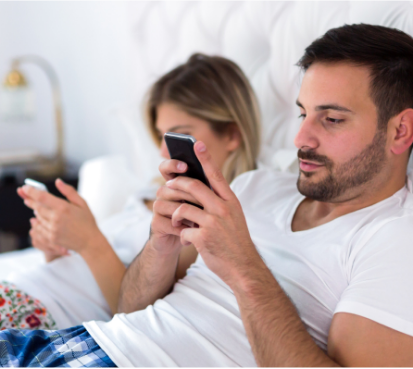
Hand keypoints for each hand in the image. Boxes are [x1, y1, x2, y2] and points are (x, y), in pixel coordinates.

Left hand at [17, 179, 104, 257]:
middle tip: (26, 197)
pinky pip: (39, 228)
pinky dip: (37, 223)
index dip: (31, 191)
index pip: (42, 197)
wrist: (89, 242)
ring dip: (36, 212)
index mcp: (63, 207)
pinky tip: (37, 220)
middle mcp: (56, 218)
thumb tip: (58, 181)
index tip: (25, 187)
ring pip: (38, 218)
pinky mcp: (51, 238)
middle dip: (30, 201)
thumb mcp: (82, 203)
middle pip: (37, 207)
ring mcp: (53, 229)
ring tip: (36, 208)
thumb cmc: (87, 221)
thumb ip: (69, 191)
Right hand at [150, 159, 197, 256]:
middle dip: (189, 194)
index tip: (185, 166)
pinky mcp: (156, 223)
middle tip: (203, 203)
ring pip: (170, 204)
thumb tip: (212, 176)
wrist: (186, 242)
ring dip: (186, 214)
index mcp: (175, 184)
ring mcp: (158, 208)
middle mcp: (164, 192)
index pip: (167, 168)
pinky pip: (169, 222)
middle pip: (172, 186)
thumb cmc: (196, 219)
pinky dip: (182, 229)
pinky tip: (190, 234)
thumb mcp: (202, 203)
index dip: (173, 164)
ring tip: (199, 223)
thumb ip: (204, 190)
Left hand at [165, 141, 262, 287]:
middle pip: (194, 187)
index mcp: (231, 201)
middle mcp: (223, 208)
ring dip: (175, 213)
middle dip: (177, 185)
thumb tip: (200, 189)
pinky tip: (186, 240)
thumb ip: (219, 203)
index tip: (197, 144)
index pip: (216, 175)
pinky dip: (181, 234)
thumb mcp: (233, 217)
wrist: (243, 267)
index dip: (205, 158)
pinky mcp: (203, 238)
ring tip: (176, 220)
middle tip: (168, 187)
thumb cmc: (235, 242)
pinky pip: (183, 229)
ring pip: (183, 208)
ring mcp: (213, 223)